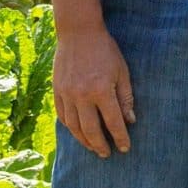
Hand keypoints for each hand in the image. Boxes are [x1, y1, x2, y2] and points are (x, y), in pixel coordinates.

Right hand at [54, 24, 133, 154]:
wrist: (78, 32)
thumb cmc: (105, 50)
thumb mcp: (122, 71)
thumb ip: (125, 98)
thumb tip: (130, 121)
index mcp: (102, 90)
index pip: (113, 122)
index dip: (120, 138)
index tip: (125, 148)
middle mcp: (82, 96)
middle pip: (91, 130)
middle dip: (100, 145)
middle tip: (107, 154)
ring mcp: (66, 94)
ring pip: (74, 127)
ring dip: (84, 140)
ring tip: (93, 148)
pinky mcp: (56, 91)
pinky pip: (62, 116)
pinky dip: (70, 127)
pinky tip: (78, 132)